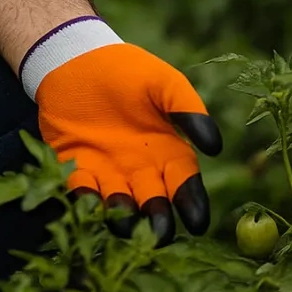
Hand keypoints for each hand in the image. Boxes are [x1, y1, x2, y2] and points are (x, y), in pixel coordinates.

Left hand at [21, 18, 221, 245]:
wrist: (78, 58)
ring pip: (119, 204)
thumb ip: (188, 110)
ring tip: (126, 225)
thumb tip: (215, 147)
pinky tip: (90, 202)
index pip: (184, 185)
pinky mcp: (76, 166)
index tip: (197, 223)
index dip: (192, 204)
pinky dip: (85, 198)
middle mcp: (140, 169)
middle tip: (160, 234)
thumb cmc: (128, 70)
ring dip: (123, 217)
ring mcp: (108, 171)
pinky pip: (82, 188)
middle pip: (154, 203)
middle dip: (158, 220)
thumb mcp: (163, 83)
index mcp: (167, 151)